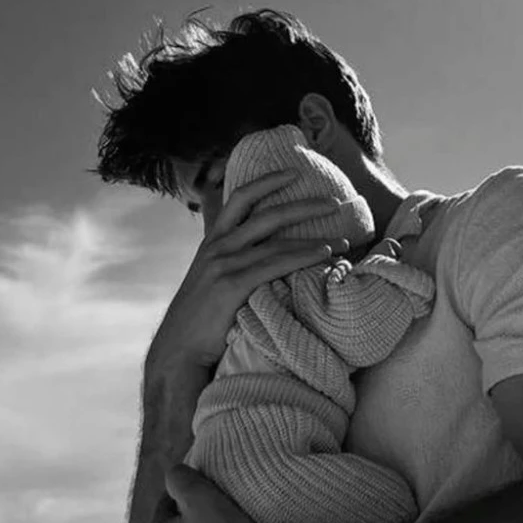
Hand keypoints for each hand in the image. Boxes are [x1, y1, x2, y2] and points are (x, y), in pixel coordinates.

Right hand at [146, 170, 349, 378]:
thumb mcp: (209, 282)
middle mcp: (217, 247)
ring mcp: (224, 264)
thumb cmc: (199, 322)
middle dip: (304, 205)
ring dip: (315, 238)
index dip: (266, 181)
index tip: (293, 172)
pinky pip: (276, 264)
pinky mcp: (232, 285)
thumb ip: (229, 263)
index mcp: (212, 242)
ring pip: (277, 241)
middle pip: (266, 213)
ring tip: (344, 241)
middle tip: (333, 202)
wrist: (178, 349)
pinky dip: (304, 257)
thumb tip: (260, 258)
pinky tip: (325, 255)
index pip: (239, 198)